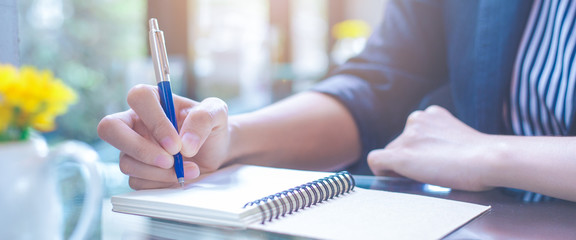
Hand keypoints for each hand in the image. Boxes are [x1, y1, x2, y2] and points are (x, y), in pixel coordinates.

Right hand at [97, 84, 230, 189]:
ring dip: (159, 172)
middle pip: (110, 128)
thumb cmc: (211, 126)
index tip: (177, 143)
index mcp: (153, 100)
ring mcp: (132, 148)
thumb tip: (185, 143)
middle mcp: (136, 123)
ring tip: (190, 169)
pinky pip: (137, 181)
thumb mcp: (217, 113)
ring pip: (127, 162)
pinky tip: (180, 177)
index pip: (138, 98)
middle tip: (170, 160)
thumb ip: (203, 118)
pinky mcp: (137, 171)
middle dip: (140, 149)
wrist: (215, 150)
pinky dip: (162, 183)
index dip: (155, 121)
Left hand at [367, 105, 493, 190]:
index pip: (412, 133)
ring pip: (391, 153)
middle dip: (408, 158)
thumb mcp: (458, 137)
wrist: (487, 159)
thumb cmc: (482, 156)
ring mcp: (407, 137)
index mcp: (431, 114)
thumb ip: (440, 140)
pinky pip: (376, 160)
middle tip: (426, 173)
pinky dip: (381, 170)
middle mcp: (415, 120)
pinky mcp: (400, 155)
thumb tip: (430, 157)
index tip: (428, 162)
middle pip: (399, 143)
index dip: (417, 150)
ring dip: (400, 166)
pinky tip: (392, 178)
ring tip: (422, 177)